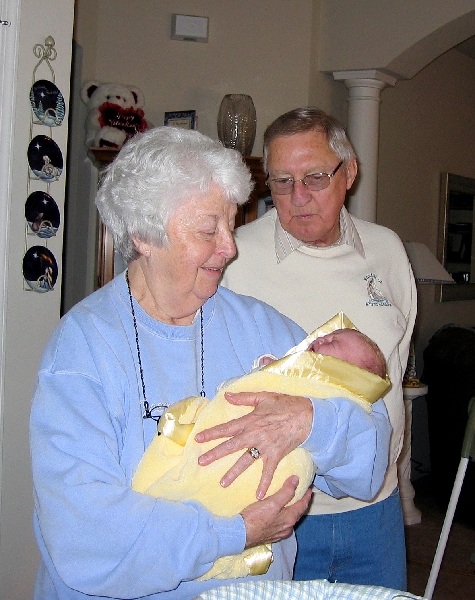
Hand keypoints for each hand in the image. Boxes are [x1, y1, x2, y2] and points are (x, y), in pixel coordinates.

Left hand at [195, 391, 312, 498]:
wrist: (307, 415)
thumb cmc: (285, 404)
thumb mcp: (263, 396)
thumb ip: (243, 397)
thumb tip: (226, 395)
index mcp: (250, 420)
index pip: (227, 428)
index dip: (212, 433)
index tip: (198, 439)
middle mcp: (254, 434)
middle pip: (231, 446)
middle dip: (215, 454)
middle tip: (201, 462)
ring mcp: (265, 446)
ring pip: (246, 461)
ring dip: (234, 472)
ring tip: (222, 483)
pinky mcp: (276, 454)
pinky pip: (268, 471)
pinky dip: (264, 483)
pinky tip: (258, 496)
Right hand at [242, 476, 312, 548]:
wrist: (240, 535)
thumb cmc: (255, 518)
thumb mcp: (272, 502)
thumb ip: (286, 492)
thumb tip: (296, 480)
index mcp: (289, 519)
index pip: (302, 505)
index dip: (306, 496)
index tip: (309, 488)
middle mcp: (287, 528)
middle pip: (297, 513)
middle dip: (300, 503)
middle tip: (302, 493)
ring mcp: (279, 533)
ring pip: (290, 519)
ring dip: (292, 509)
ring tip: (291, 501)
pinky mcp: (271, 535)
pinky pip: (282, 523)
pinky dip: (284, 515)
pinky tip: (279, 513)